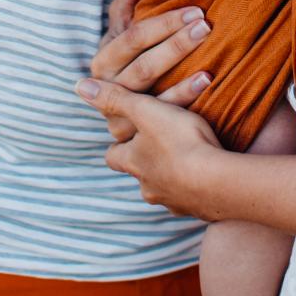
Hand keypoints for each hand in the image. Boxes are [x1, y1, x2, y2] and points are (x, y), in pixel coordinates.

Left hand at [76, 76, 224, 216]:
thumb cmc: (180, 141)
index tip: (128, 134)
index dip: (119, 144)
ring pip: (165, 187)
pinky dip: (195, 187)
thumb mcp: (146, 111)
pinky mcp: (197, 209)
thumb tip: (79, 86)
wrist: (217, 181)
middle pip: (139, 175)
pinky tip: (208, 175)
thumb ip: (116, 98)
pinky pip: (191, 198)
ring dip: (172, 175)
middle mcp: (148, 186)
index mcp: (133, 162)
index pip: (114, 156)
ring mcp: (172, 201)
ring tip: (189, 159)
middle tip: (160, 146)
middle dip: (146, 163)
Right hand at [89, 0, 212, 139]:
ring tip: (209, 62)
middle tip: (205, 26)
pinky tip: (205, 83)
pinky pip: (163, 120)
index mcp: (102, 59)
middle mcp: (107, 89)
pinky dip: (185, 99)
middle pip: (143, 67)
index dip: (163, 24)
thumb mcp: (120, 32)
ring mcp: (120, 116)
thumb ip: (127, 3)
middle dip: (176, 45)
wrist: (120, 110)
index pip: (132, 38)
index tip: (194, 10)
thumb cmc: (125, 60)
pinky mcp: (137, 135)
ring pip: (152, 95)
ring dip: (182, 76)